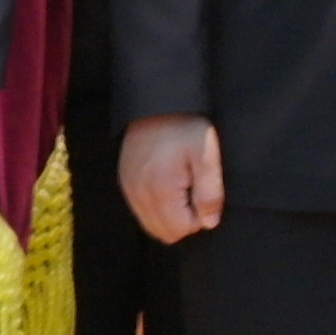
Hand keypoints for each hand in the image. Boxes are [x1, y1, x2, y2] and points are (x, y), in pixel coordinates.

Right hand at [120, 115, 221, 242]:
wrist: (157, 102)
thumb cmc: (185, 126)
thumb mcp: (206, 156)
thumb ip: (209, 193)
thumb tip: (208, 222)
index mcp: (159, 190)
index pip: (180, 230)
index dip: (198, 216)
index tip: (202, 191)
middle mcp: (138, 194)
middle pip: (163, 232)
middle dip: (183, 219)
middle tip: (193, 189)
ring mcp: (129, 188)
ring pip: (151, 224)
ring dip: (170, 214)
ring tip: (181, 184)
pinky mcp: (125, 181)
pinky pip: (141, 210)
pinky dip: (156, 206)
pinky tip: (167, 183)